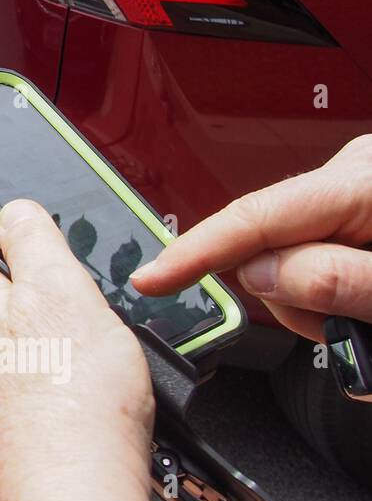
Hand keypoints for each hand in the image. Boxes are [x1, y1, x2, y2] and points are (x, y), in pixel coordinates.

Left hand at [0, 198, 161, 500]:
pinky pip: (12, 379)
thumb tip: (15, 208)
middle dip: (9, 273)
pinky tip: (77, 380)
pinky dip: (40, 367)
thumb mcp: (61, 291)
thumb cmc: (66, 408)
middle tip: (55, 277)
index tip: (5, 223)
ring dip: (28, 321)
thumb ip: (33, 240)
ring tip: (74, 329)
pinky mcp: (1, 426)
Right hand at [131, 135, 371, 343]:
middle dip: (291, 297)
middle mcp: (346, 177)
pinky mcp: (348, 215)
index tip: (150, 280)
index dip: (194, 251)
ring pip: (284, 261)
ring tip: (363, 317)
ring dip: (313, 302)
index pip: (252, 217)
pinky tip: (359, 301)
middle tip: (351, 323)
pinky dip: (324, 293)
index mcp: (360, 182)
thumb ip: (337, 279)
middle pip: (266, 246)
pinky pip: (305, 261)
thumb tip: (259, 274)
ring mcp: (346, 194)